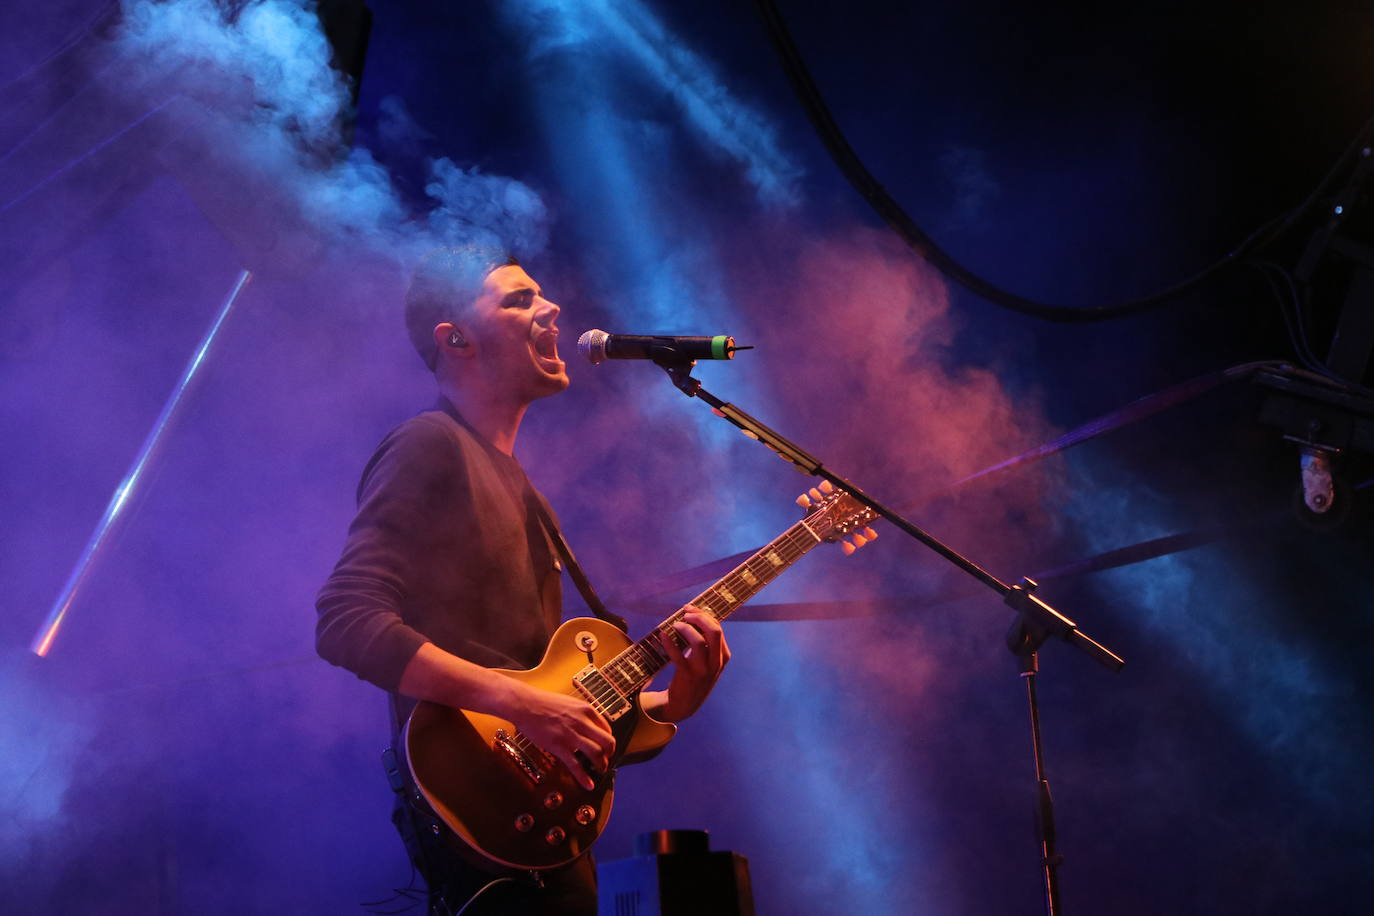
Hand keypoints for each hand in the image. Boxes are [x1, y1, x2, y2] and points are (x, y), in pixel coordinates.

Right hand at [505, 681, 613, 789]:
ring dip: (601, 765)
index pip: (607, 729)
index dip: (608, 741)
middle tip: (607, 760)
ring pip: (596, 753)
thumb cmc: (544, 702)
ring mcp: (570, 735)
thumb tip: (590, 727)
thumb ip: (581, 715)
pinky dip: (584, 777)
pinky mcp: (558, 746)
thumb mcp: (570, 703)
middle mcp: (582, 722)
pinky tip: (588, 784)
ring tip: (599, 770)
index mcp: (586, 710)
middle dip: (610, 754)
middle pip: (607, 742)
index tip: (606, 748)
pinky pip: (575, 765)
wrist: (524, 704)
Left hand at [649, 607, 730, 722]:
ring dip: (685, 628)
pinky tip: (662, 636)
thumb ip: (706, 643)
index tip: (690, 609)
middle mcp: (716, 663)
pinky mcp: (687, 676)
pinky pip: (678, 655)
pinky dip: (669, 643)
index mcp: (723, 656)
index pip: (718, 628)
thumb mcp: (708, 662)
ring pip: (698, 641)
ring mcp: (702, 670)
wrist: (685, 705)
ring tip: (675, 625)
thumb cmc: (695, 677)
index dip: (703, 615)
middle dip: (699, 618)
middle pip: (714, 631)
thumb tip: (693, 615)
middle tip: (685, 614)